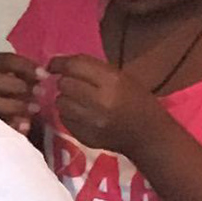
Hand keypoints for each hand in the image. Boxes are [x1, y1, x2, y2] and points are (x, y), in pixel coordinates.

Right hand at [0, 52, 41, 131]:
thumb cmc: (11, 89)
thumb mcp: (17, 77)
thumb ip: (27, 75)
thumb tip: (43, 76)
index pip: (5, 61)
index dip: (26, 67)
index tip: (45, 75)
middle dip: (18, 86)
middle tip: (40, 92)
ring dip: (15, 105)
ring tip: (35, 109)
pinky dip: (10, 124)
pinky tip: (25, 126)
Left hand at [39, 53, 170, 157]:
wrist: (148, 135)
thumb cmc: (137, 99)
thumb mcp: (121, 77)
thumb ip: (92, 69)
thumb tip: (61, 63)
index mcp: (111, 82)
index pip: (74, 66)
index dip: (59, 63)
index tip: (53, 64)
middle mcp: (99, 102)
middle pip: (65, 84)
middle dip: (65, 81)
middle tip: (72, 83)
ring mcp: (91, 123)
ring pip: (61, 103)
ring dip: (65, 98)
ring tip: (77, 99)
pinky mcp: (85, 137)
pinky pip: (64, 119)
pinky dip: (68, 114)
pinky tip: (81, 113)